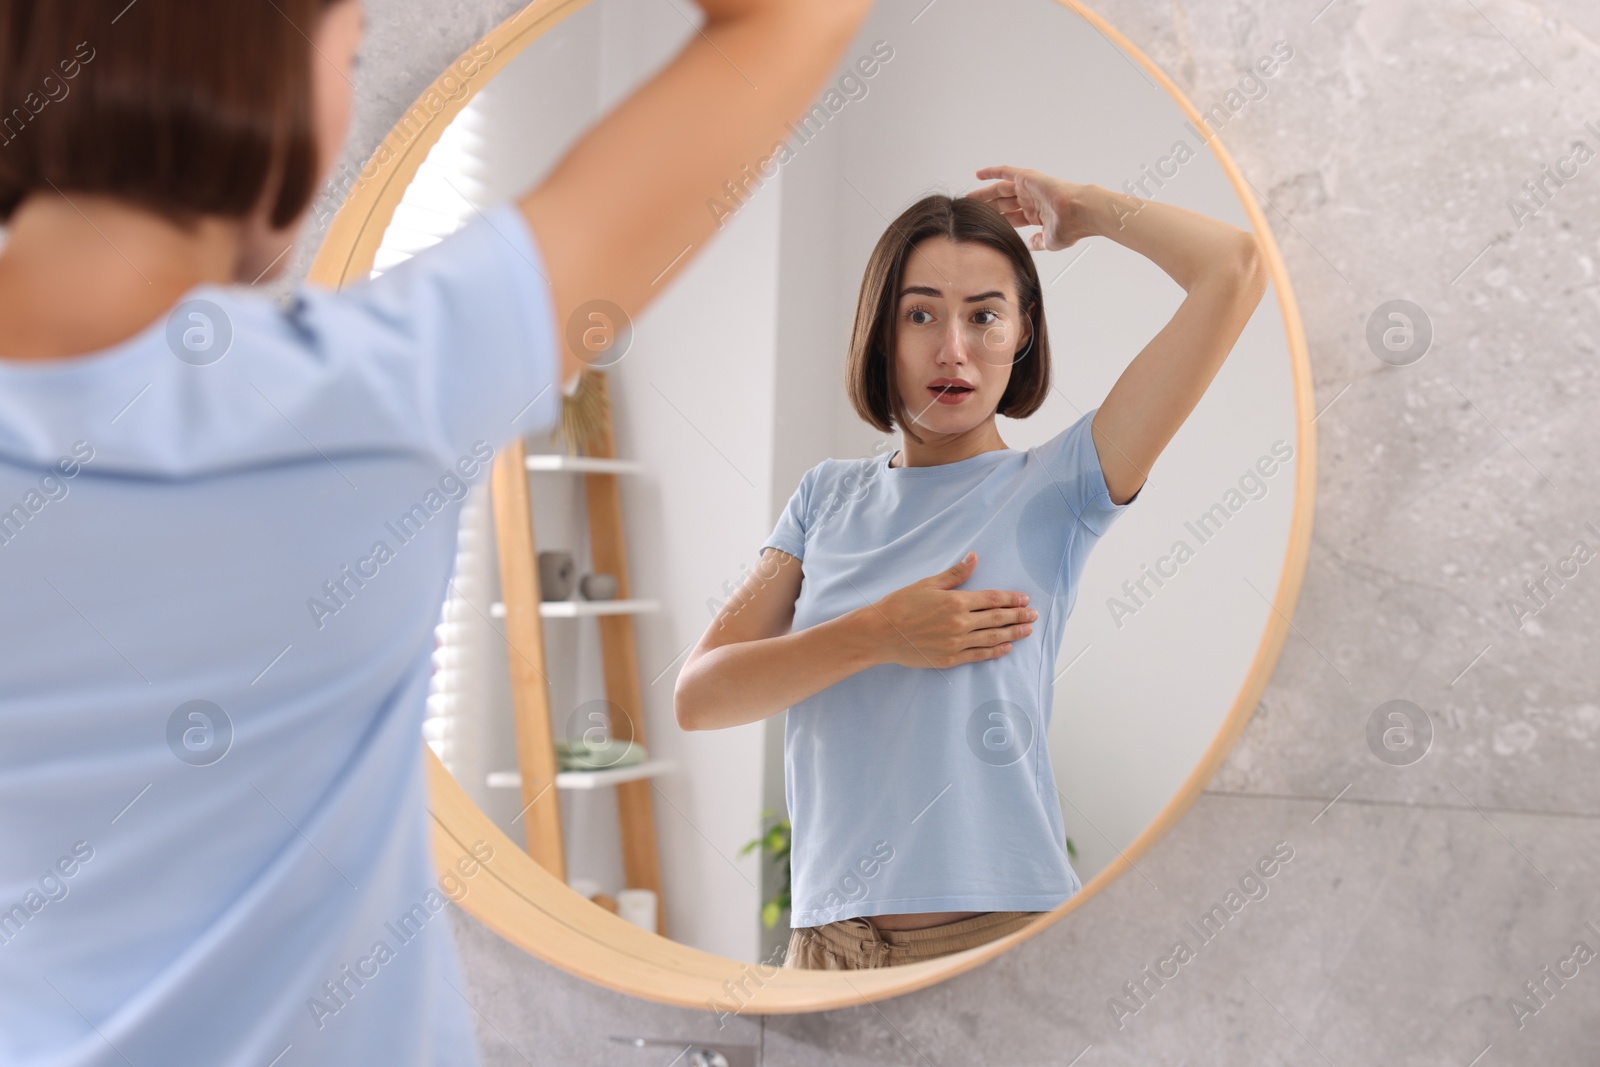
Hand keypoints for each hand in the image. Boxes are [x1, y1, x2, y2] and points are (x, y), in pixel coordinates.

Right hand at [862, 552, 1038, 669]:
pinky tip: (1007, 647)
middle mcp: (960, 623)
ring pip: (992, 637)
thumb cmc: (900, 604)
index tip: (1024, 599)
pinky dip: (995, 651)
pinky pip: (979, 655)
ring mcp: (956, 643)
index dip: (1011, 599)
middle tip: (1034, 614)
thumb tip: (973, 557)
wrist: (880, 633)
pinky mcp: (950, 658)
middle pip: (997, 618)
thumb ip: (955, 574)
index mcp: (955, 601)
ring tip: (1027, 630)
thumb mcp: (928, 584)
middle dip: (1018, 616)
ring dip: (1013, 633)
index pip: (992, 599)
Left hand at [967, 166, 1098, 250]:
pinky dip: (992, 172)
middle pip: (1003, 204)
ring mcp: (1029, 188)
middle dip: (988, 207)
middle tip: (971, 210)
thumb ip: (1038, 241)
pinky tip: (978, 174)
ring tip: (969, 197)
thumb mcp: (1049, 240)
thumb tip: (1031, 244)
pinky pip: (1006, 172)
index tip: (984, 225)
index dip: (999, 220)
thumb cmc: (1070, 227)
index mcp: (1037, 215)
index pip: (1012, 218)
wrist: (1079, 213)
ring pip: (1000, 190)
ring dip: (984, 193)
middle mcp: (1032, 200)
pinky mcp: (1027, 177)